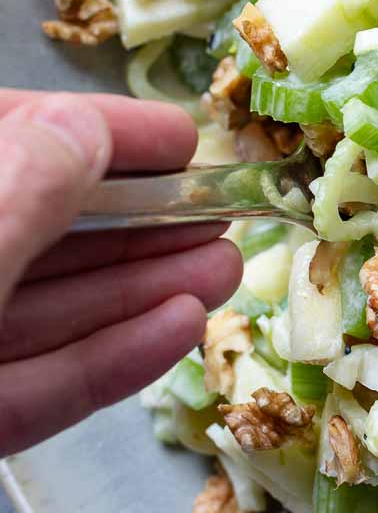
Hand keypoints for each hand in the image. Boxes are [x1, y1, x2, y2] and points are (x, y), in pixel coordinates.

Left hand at [0, 92, 241, 455]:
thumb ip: (24, 183)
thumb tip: (86, 128)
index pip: (14, 137)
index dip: (101, 132)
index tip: (180, 137)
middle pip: (41, 230)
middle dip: (140, 222)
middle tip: (220, 214)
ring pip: (48, 310)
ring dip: (144, 289)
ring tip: (223, 270)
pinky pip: (42, 384)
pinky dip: (113, 358)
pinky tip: (178, 328)